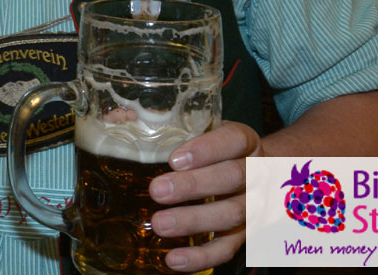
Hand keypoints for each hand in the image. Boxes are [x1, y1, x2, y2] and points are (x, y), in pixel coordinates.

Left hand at [149, 121, 260, 271]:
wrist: (260, 172)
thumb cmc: (220, 149)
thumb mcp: (206, 129)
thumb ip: (170, 126)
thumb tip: (117, 117)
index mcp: (246, 142)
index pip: (234, 140)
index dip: (206, 149)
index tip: (174, 159)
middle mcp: (256, 173)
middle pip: (232, 178)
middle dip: (193, 186)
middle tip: (157, 190)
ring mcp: (254, 206)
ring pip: (232, 215)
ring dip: (194, 220)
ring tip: (159, 224)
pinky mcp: (246, 235)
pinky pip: (227, 249)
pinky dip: (201, 257)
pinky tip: (174, 259)